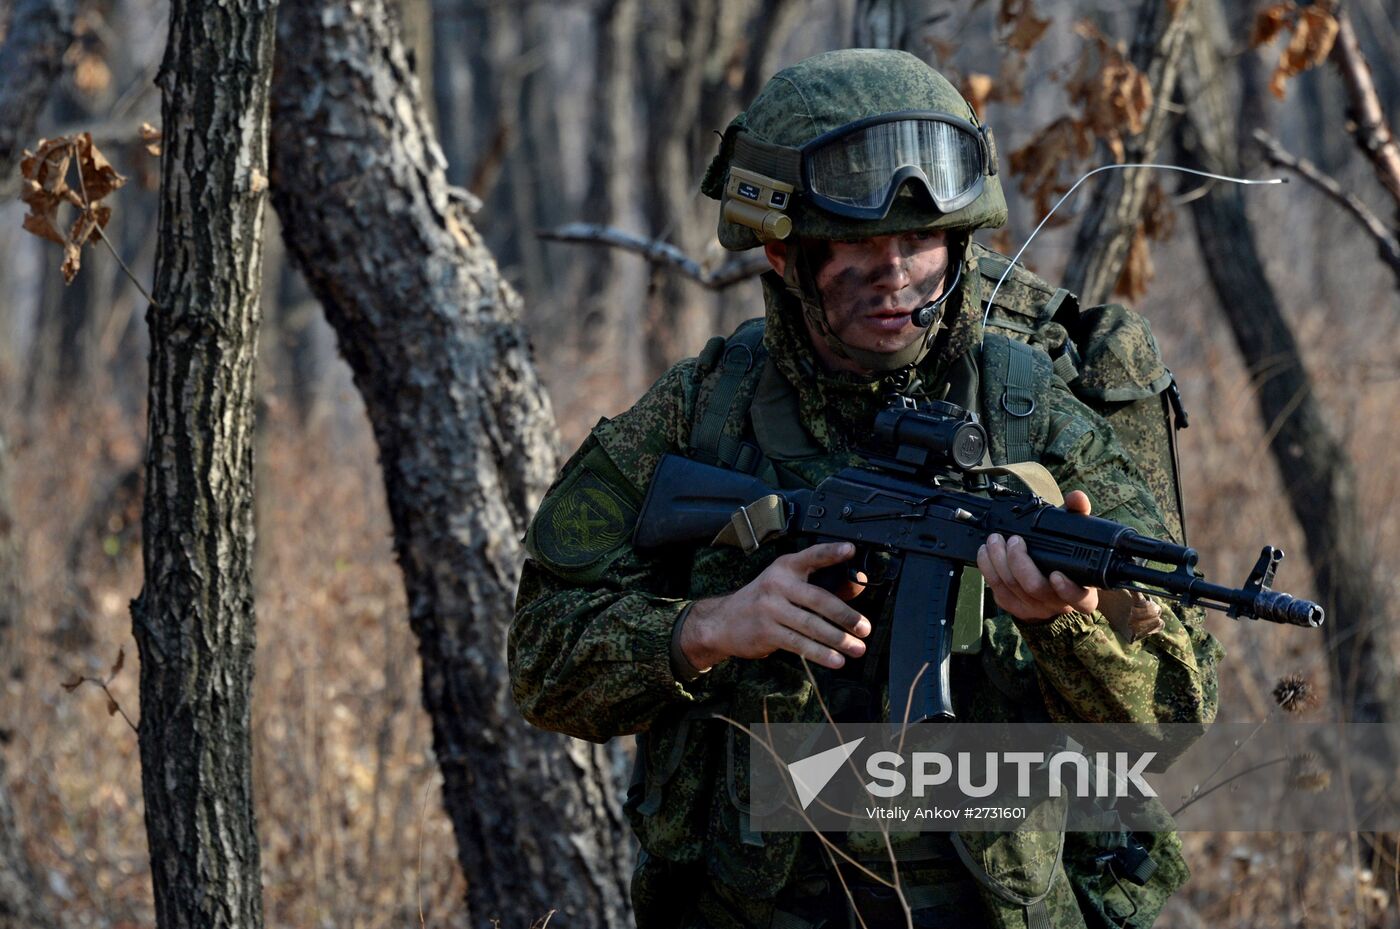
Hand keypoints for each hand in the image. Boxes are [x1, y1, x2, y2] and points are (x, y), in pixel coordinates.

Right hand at [681, 543, 870, 670]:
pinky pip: (799, 643)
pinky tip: (836, 660)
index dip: (831, 552)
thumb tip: (857, 585)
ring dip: (838, 640)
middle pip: (818, 599)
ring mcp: (770, 609)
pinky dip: (820, 653)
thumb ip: (822, 583)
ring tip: (857, 649)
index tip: (850, 550)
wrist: (724, 621)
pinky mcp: (766, 632)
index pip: (812, 556)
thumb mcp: (788, 584)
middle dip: (845, 616)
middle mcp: (777, 584)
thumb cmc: (765, 600)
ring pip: (811, 625)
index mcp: (786, 567)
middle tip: (865, 628)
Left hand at [977, 490, 1099, 622]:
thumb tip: (1077, 497)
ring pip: (1012, 587)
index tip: (1056, 574)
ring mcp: (1035, 608)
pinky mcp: (1014, 607)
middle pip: (1036, 587)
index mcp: (1082, 591)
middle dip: (1020, 562)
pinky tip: (986, 553)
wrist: (1050, 585)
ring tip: (994, 540)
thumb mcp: (1076, 538)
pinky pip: (997, 590)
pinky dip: (988, 569)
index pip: (1079, 598)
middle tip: (1013, 540)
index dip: (1067, 589)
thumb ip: (1078, 516)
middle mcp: (1059, 603)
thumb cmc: (1065, 557)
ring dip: (999, 561)